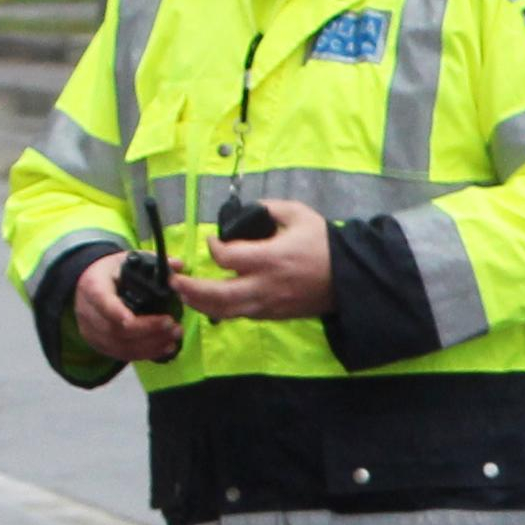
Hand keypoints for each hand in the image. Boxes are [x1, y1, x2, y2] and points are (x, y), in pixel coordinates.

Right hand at [69, 254, 186, 363]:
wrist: (90, 284)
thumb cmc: (113, 271)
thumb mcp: (129, 259)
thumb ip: (154, 262)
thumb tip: (179, 265)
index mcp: (93, 285)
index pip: (102, 301)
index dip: (116, 313)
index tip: (133, 320)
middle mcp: (87, 310)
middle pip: (114, 328)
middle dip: (146, 330)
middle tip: (172, 325)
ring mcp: (90, 330)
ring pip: (119, 345)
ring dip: (149, 345)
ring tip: (173, 338)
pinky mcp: (98, 343)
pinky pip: (121, 354)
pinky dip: (144, 354)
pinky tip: (164, 348)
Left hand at [176, 202, 335, 319]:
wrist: (349, 278)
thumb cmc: (325, 244)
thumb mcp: (299, 214)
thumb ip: (268, 208)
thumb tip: (245, 212)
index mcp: (270, 258)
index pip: (226, 257)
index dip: (213, 247)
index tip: (212, 239)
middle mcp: (264, 285)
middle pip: (217, 295)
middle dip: (190, 289)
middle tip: (175, 280)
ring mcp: (268, 304)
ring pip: (225, 312)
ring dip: (200, 304)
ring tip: (185, 294)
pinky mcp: (273, 315)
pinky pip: (241, 315)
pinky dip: (222, 310)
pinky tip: (212, 302)